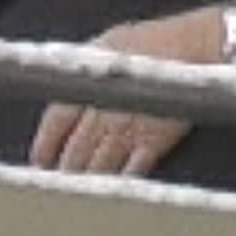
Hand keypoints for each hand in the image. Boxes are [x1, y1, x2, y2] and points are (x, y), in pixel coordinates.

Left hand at [29, 7, 223, 175]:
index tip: (40, 160)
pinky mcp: (154, 142)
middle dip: (66, 168)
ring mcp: (129, 129)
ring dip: (88, 180)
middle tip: (57, 182)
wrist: (195, 46)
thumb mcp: (110, 43)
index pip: (56, 121)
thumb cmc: (155, 41)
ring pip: (99, 164)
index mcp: (89, 85)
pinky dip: (121, 181)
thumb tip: (68, 80)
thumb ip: (87, 68)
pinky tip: (114, 190)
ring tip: (78, 193)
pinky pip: (132, 170)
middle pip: (76, 149)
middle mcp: (104, 111)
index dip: (45, 143)